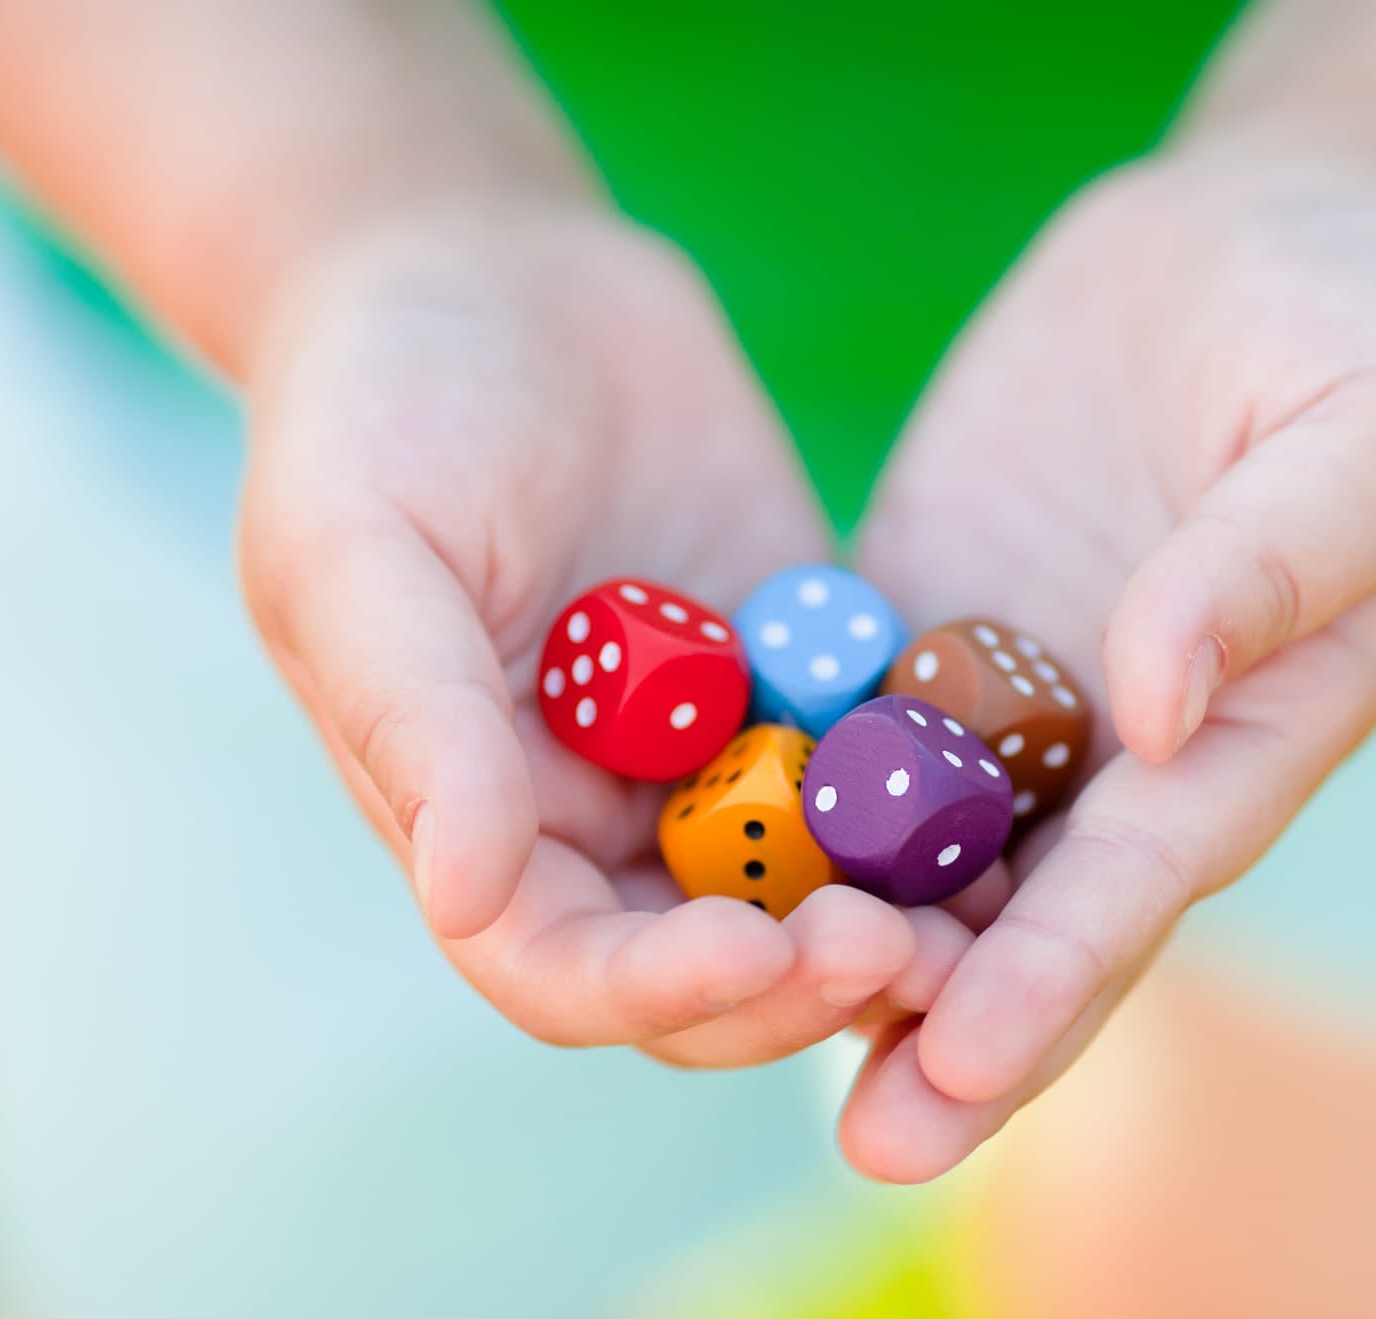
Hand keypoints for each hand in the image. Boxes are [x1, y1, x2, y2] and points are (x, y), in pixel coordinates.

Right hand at [239, 199, 943, 1065]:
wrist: (497, 271)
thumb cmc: (383, 404)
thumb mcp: (364, 548)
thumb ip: (417, 721)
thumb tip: (463, 899)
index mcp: (478, 816)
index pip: (563, 969)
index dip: (655, 988)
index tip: (758, 948)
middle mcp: (599, 816)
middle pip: (709, 963)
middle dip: (801, 978)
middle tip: (904, 948)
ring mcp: (710, 754)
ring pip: (812, 891)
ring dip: (893, 925)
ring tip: (985, 916)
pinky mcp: (801, 682)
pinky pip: (877, 773)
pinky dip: (936, 810)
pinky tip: (1011, 804)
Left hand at [843, 137, 1375, 1178]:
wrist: (1264, 244)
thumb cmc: (1365, 336)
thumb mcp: (1367, 435)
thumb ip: (1276, 567)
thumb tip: (1154, 710)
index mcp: (1245, 738)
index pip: (1141, 881)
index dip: (1057, 979)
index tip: (964, 1066)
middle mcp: (1119, 754)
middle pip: (1024, 916)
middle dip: (947, 1029)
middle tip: (872, 1145)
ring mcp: (1008, 697)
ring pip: (916, 851)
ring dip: (842, 944)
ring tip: (750, 1037)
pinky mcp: (919, 625)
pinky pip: (838, 726)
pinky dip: (777, 798)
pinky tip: (683, 857)